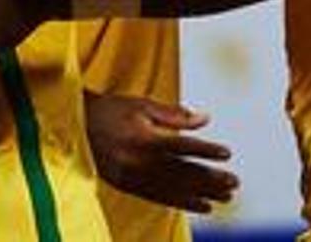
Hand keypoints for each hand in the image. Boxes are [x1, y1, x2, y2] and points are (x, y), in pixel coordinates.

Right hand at [85, 93, 237, 213]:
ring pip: (175, 189)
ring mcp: (133, 177)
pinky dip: (183, 203)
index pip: (183, 146)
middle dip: (210, 178)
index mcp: (144, 137)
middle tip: (235, 183)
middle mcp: (140, 161)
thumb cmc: (113, 110)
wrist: (75, 126)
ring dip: (203, 194)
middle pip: (182, 172)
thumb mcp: (142, 105)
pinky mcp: (128, 186)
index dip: (206, 150)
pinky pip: (160, 199)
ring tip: (226, 198)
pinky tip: (203, 206)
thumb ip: (174, 115)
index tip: (227, 153)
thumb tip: (205, 119)